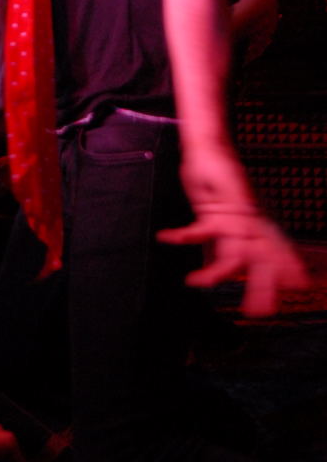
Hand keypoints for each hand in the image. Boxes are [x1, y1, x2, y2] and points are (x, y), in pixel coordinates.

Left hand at [158, 175, 309, 317]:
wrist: (205, 149)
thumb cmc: (223, 166)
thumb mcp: (236, 193)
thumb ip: (244, 217)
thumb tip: (252, 236)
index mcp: (256, 224)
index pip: (272, 256)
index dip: (282, 275)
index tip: (295, 292)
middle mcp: (245, 228)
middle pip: (251, 264)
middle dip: (256, 288)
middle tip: (256, 312)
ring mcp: (228, 225)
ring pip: (225, 257)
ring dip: (212, 272)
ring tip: (193, 281)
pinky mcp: (209, 218)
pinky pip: (197, 234)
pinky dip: (181, 237)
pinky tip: (166, 237)